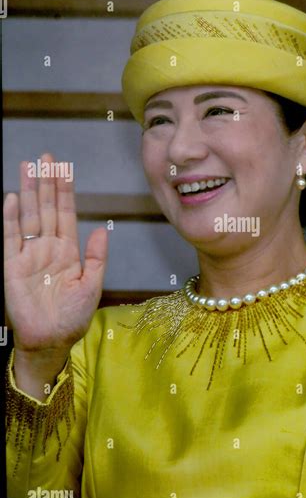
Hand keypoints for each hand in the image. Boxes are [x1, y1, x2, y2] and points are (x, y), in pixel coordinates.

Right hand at [4, 153, 107, 355]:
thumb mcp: (92, 285)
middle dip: (46, 183)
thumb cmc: (73, 317)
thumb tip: (103, 229)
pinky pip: (10, 238)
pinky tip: (13, 198)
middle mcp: (47, 248)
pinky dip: (10, 218)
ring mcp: (28, 255)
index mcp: (67, 251)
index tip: (65, 169)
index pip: (66, 214)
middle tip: (46, 158)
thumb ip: (97, 257)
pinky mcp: (11, 266)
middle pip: (46, 209)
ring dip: (29, 192)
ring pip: (29, 217)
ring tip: (29, 167)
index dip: (65, 191)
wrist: (52, 340)